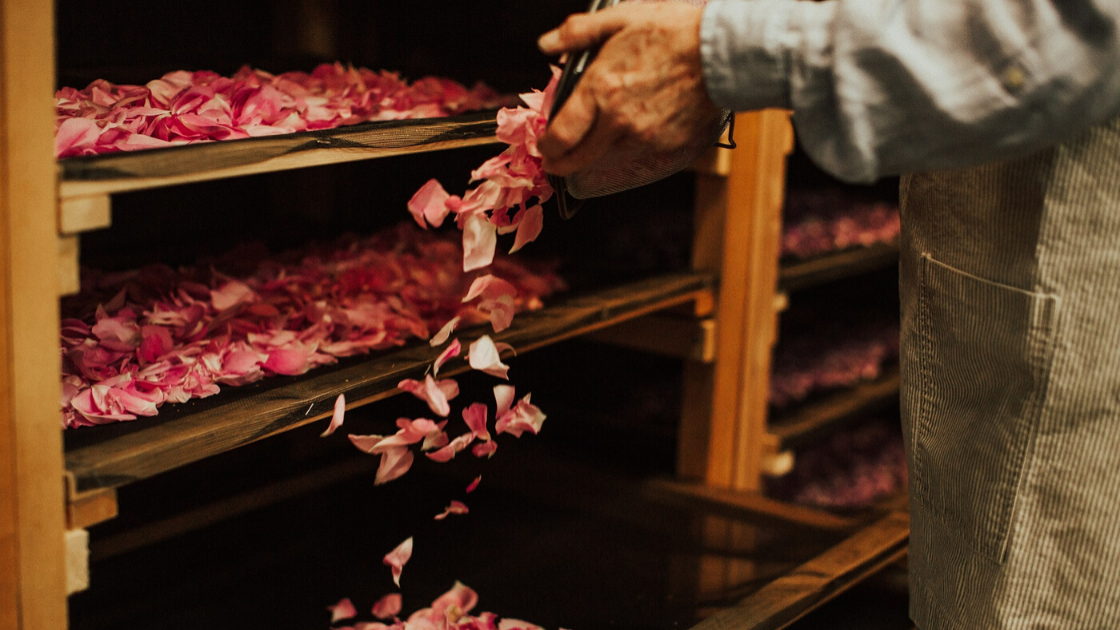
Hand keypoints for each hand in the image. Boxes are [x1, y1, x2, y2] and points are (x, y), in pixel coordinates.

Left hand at [537, 2, 721, 176]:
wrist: (721, 53)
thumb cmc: (674, 32)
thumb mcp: (620, 18)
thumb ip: (578, 33)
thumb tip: (546, 44)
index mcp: (600, 89)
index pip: (561, 135)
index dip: (548, 147)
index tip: (545, 147)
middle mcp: (618, 120)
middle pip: (579, 157)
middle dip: (563, 163)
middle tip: (558, 160)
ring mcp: (643, 136)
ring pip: (610, 152)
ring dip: (602, 145)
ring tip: (609, 124)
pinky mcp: (666, 145)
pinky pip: (641, 149)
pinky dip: (634, 139)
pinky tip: (642, 118)